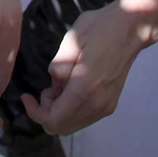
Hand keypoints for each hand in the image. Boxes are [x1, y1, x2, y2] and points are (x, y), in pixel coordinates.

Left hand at [18, 3, 152, 136]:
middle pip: (61, 128)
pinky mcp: (110, 104)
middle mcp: (97, 104)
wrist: (131, 28)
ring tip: (61, 84)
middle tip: (47, 88)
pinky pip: (84, 117)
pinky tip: (72, 88)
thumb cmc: (100, 28)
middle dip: (46, 112)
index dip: (35, 112)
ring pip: (73, 125)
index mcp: (85, 88)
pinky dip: (71, 109)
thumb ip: (58, 67)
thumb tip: (55, 87)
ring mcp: (106, 106)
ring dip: (60, 111)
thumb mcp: (72, 41)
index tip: (26, 97)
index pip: (53, 120)